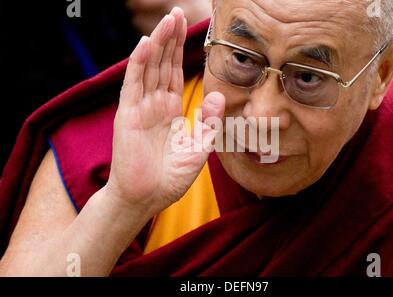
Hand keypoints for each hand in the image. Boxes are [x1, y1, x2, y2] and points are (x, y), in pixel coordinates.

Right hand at [106, 7, 224, 213]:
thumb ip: (209, 122)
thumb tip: (217, 94)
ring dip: (158, 44)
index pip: (175, 73)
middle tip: (176, 11)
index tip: (186, 27)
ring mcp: (139, 108)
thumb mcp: (199, 149)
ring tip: (167, 20)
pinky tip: (147, 45)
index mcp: (170, 110)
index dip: (180, 50)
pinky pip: (133, 85)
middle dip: (170, 38)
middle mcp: (154, 105)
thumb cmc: (170, 178)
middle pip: (163, 64)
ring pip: (149, 68)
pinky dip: (139, 64)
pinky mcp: (127, 116)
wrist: (146, 199)